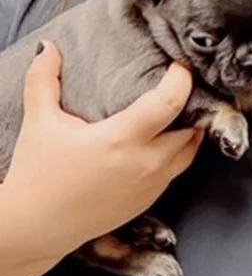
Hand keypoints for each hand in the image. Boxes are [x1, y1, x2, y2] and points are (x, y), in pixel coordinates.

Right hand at [2, 41, 203, 261]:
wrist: (34, 228)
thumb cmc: (37, 174)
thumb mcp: (40, 123)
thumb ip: (43, 80)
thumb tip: (49, 46)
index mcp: (121, 139)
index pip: (169, 103)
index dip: (182, 80)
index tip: (181, 65)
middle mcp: (145, 163)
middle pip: (191, 127)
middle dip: (194, 104)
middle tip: (187, 85)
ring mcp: (152, 184)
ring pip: (190, 150)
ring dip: (191, 129)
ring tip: (185, 109)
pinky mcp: (150, 200)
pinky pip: (177, 169)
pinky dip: (180, 151)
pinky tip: (169, 138)